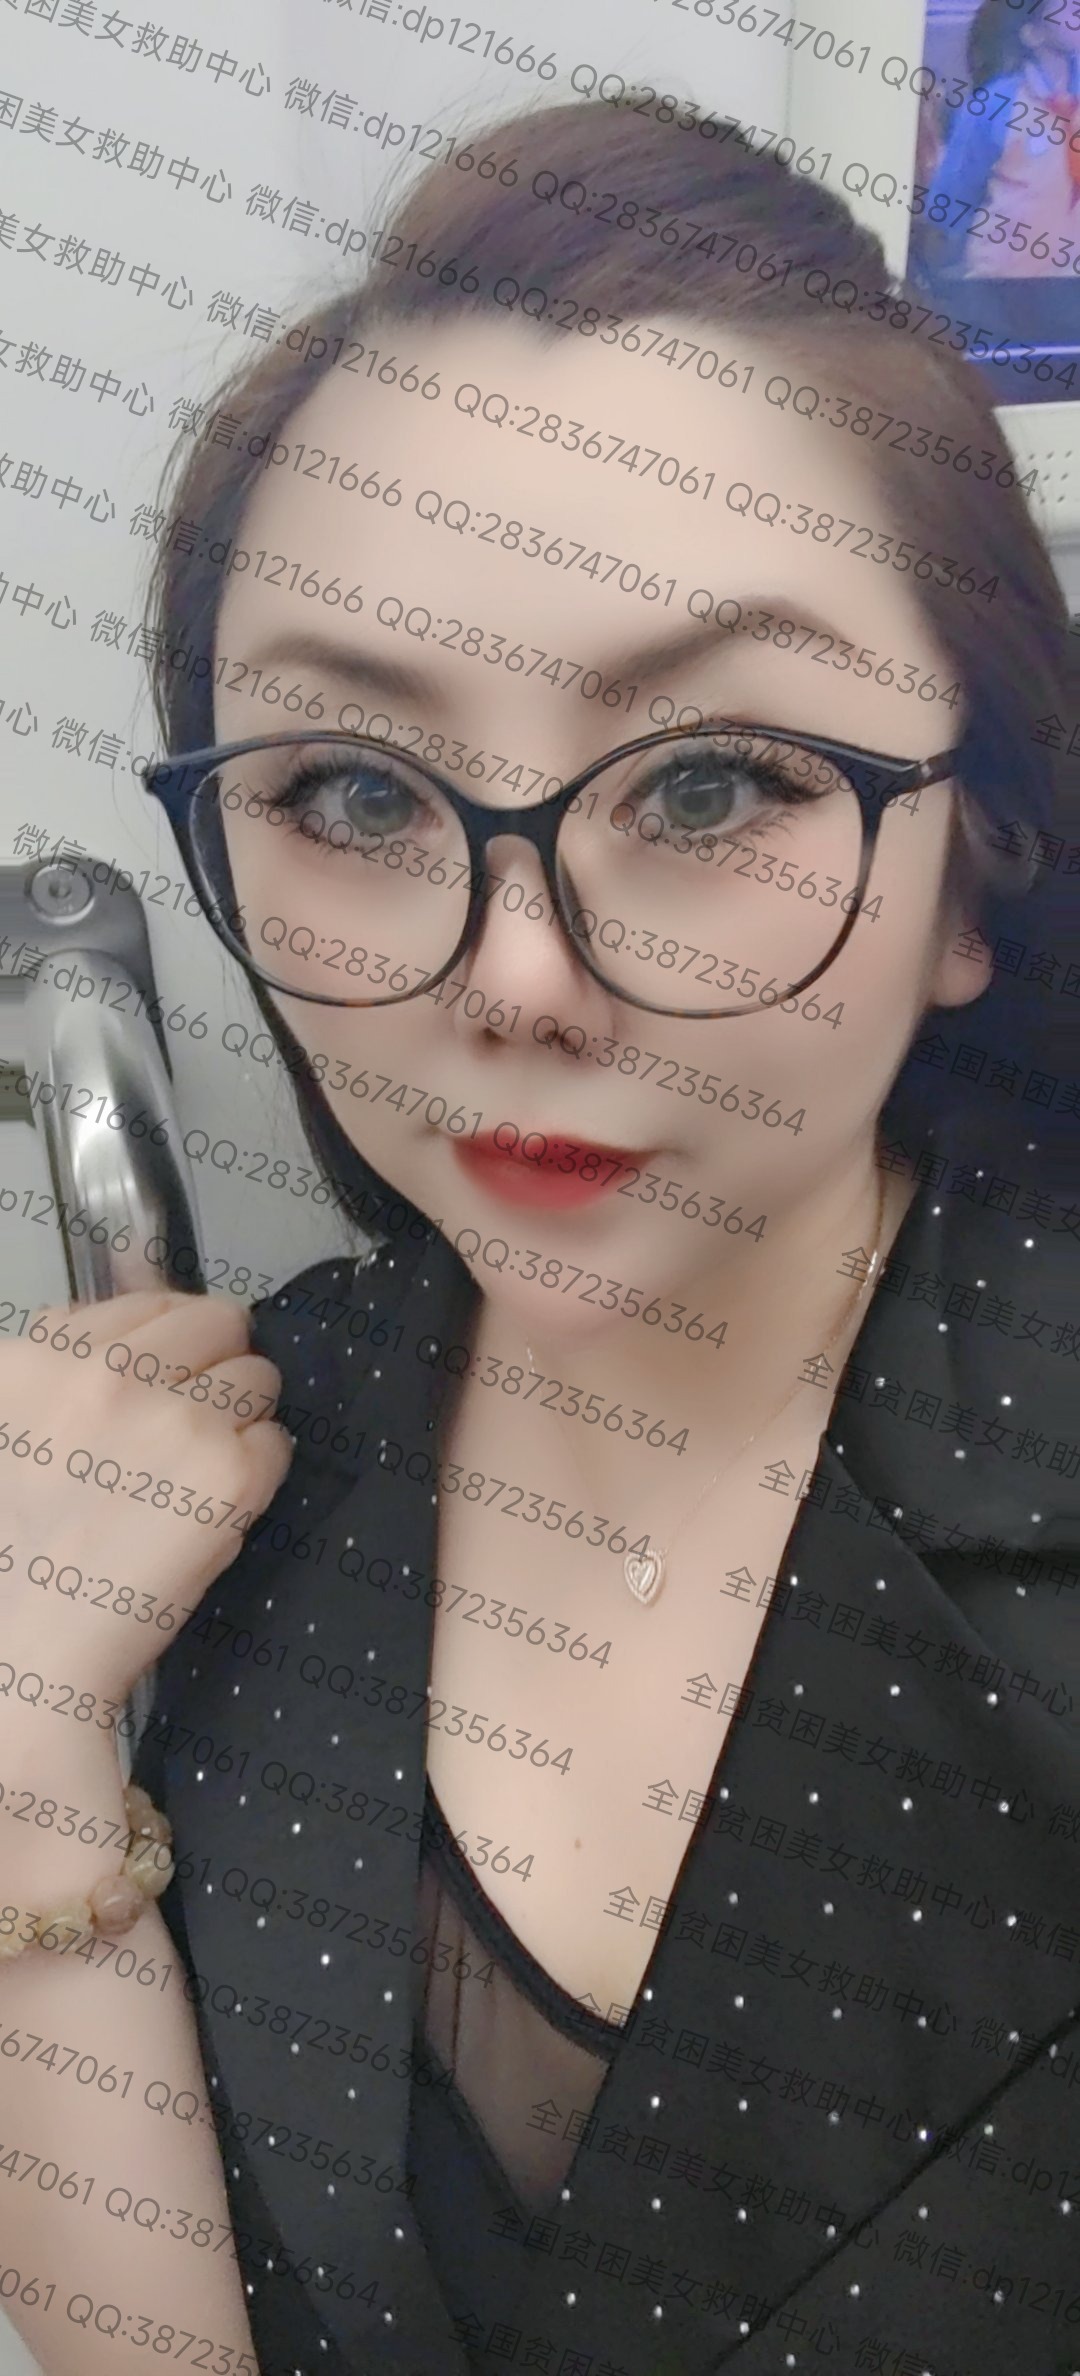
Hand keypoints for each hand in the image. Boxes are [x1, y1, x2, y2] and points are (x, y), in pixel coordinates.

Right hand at [0, 1290, 292, 1704]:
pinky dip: (256, 1476)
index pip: (150, 1303)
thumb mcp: (13, 1423)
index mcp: (36, 1360)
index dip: (168, 1349)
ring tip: (186, 1480)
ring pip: (258, 1376)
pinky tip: (207, 1513)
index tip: (157, 1392)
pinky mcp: (227, 1473)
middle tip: (181, 1434)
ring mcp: (170, 1419)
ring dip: (239, 1423)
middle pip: (217, 1323)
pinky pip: (278, 1442)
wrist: (32, 1655)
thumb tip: (142, 1279)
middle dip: (213, 1371)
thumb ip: (68, 1355)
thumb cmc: (21, 1553)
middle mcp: (102, 1375)